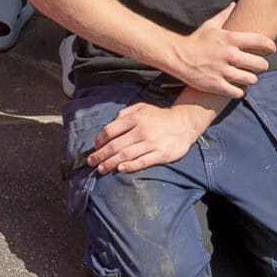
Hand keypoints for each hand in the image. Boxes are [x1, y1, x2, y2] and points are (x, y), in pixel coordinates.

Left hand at [87, 100, 209, 175]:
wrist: (185, 123)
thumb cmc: (159, 116)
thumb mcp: (142, 108)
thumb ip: (125, 114)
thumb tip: (110, 125)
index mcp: (135, 118)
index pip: (111, 130)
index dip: (100, 140)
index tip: (95, 147)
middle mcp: (142, 130)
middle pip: (116, 145)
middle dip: (101, 155)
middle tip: (91, 162)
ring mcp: (152, 143)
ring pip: (126, 155)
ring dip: (111, 163)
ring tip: (100, 169)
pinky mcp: (161, 154)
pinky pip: (143, 162)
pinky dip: (130, 166)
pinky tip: (120, 169)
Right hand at [167, 3, 272, 97]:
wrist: (177, 57)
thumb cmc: (195, 40)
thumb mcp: (210, 25)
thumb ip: (225, 15)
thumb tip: (235, 4)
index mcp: (230, 39)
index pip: (260, 41)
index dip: (270, 45)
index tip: (272, 48)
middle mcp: (230, 55)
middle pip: (259, 63)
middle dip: (262, 65)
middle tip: (260, 65)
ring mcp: (224, 71)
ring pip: (251, 79)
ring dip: (252, 78)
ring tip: (249, 77)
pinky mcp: (217, 85)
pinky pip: (238, 92)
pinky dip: (240, 91)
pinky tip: (238, 88)